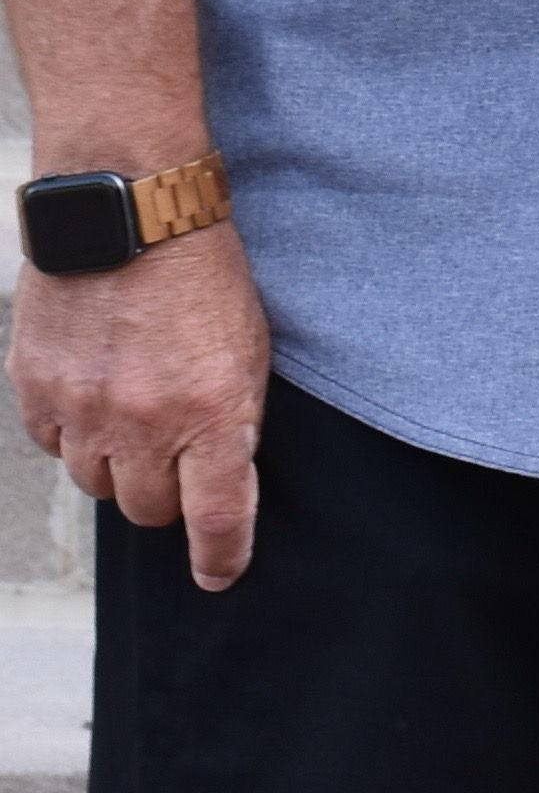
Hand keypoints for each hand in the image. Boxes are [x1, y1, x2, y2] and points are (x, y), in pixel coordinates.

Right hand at [14, 215, 271, 588]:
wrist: (130, 216)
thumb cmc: (205, 280)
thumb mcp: (248, 351)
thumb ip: (232, 420)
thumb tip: (217, 479)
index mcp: (211, 415)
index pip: (216, 516)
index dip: (220, 556)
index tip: (220, 576)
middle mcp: (143, 423)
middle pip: (149, 510)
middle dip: (168, 496)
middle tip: (178, 459)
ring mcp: (82, 409)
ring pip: (97, 484)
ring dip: (119, 465)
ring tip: (137, 415)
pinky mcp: (34, 390)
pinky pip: (54, 446)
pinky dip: (75, 434)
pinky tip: (95, 395)